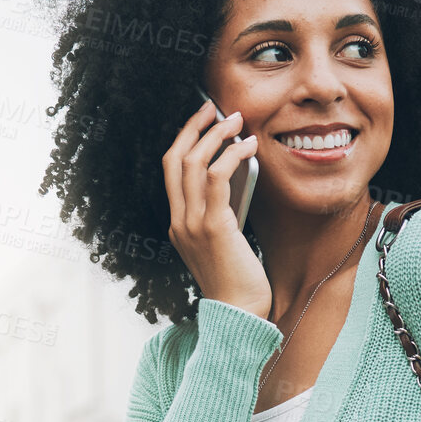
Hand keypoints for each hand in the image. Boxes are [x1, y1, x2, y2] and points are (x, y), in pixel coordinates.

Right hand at [163, 99, 270, 317]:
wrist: (239, 314)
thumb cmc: (239, 282)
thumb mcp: (224, 242)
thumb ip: (222, 213)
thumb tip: (237, 176)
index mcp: (177, 224)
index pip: (171, 170)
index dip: (185, 139)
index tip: (204, 119)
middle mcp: (179, 221)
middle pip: (175, 159)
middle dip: (194, 127)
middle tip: (216, 108)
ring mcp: (192, 224)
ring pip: (193, 163)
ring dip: (216, 135)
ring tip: (237, 120)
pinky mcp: (213, 227)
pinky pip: (218, 178)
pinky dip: (232, 155)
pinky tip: (249, 146)